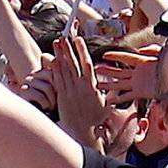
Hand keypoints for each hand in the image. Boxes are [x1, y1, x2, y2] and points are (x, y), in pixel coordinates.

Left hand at [48, 33, 110, 147]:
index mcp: (92, 85)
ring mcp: (70, 90)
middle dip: (68, 48)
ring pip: (64, 69)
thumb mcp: (106, 105)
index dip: (81, 50)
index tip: (78, 39)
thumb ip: (109, 93)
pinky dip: (55, 69)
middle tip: (64, 36)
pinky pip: (58, 80)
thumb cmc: (95, 119)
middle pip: (73, 63)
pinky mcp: (62, 96)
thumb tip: (115, 86)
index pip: (86, 63)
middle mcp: (80, 86)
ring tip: (57, 43)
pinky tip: (52, 60)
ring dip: (60, 55)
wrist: (83, 131)